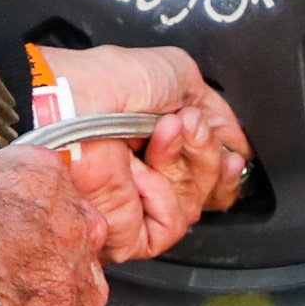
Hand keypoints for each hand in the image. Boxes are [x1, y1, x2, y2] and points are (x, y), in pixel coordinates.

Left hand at [42, 44, 253, 226]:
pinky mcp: (125, 231)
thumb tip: (235, 141)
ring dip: (187, 165)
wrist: (69, 103)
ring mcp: (136, 204)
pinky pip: (171, 226)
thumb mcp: (176, 74)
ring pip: (195, 207)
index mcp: (156, 143)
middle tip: (186, 125)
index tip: (231, 149)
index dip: (224, 160)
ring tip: (162, 133)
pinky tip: (144, 170)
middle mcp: (147, 175)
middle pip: (208, 190)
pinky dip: (166, 196)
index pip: (207, 171)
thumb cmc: (103, 82)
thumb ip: (215, 110)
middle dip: (206, 153)